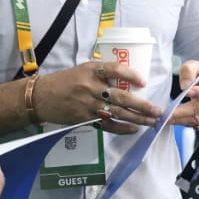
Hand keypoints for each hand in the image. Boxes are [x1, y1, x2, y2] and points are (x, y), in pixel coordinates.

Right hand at [32, 61, 161, 134]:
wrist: (41, 97)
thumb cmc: (65, 81)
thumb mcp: (83, 69)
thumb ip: (103, 73)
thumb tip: (129, 79)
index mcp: (90, 70)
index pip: (114, 69)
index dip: (130, 75)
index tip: (144, 82)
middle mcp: (89, 87)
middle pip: (120, 96)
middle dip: (141, 105)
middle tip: (157, 110)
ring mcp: (87, 104)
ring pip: (116, 112)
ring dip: (136, 118)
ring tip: (152, 121)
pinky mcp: (84, 118)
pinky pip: (106, 125)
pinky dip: (121, 128)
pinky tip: (134, 129)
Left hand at [169, 60, 198, 127]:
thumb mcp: (196, 66)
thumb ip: (189, 71)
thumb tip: (184, 86)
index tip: (186, 92)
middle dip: (184, 111)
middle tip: (168, 113)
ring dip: (182, 119)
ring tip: (167, 118)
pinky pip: (198, 125)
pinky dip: (185, 123)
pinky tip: (174, 120)